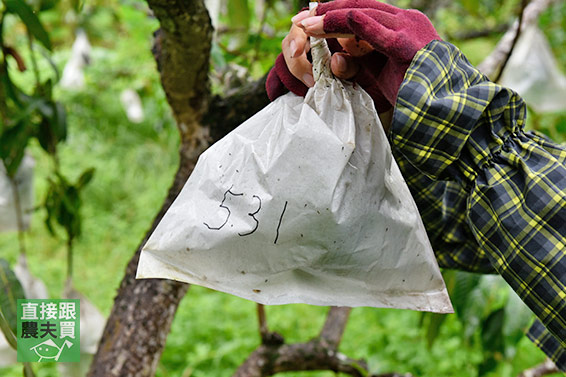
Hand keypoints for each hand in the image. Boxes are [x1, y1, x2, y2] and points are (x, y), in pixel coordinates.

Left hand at [266, 0, 439, 112]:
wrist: (446, 113)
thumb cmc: (415, 98)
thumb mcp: (380, 77)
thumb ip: (358, 65)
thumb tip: (336, 58)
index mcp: (402, 26)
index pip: (363, 11)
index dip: (335, 14)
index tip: (310, 21)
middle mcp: (406, 20)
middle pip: (359, 6)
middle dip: (326, 11)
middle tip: (300, 18)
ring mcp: (407, 28)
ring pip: (359, 12)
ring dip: (328, 18)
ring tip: (304, 24)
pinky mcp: (403, 44)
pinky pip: (367, 27)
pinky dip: (341, 23)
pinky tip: (319, 25)